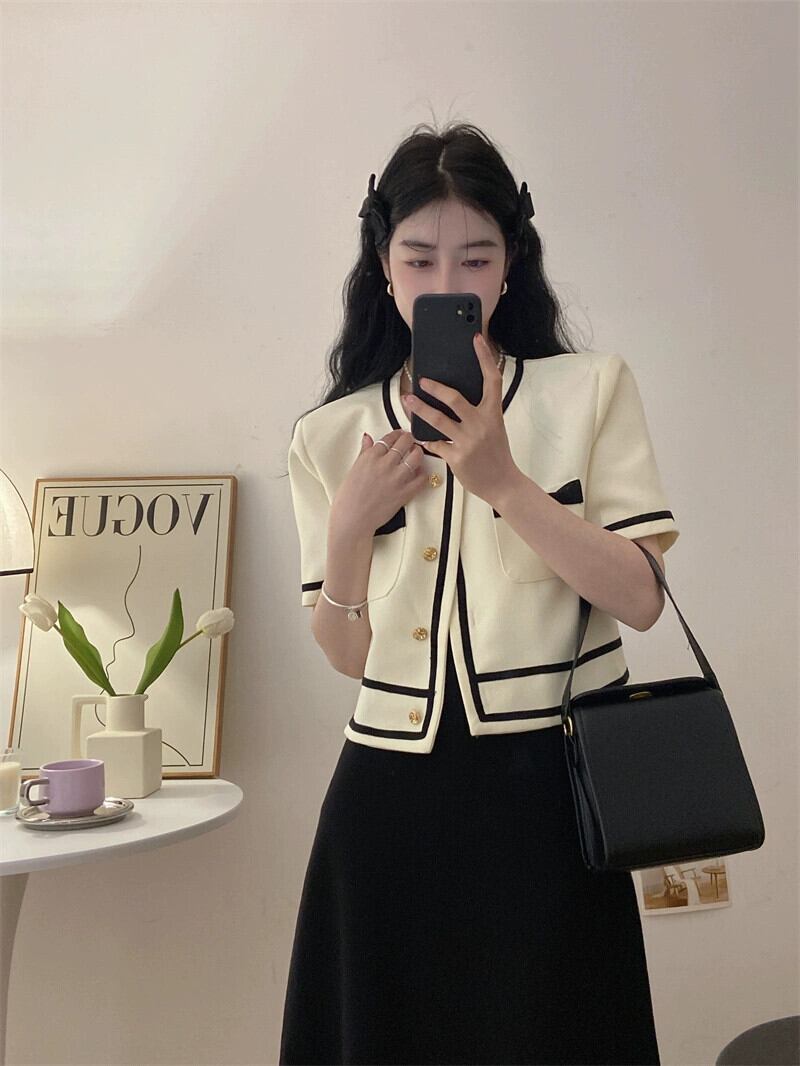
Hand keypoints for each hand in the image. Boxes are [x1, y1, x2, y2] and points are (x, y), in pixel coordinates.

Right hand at [330, 429, 427, 536]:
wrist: (352, 519)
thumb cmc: (349, 498)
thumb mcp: (354, 469)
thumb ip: (364, 452)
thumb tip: (367, 439)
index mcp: (371, 456)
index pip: (389, 437)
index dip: (397, 434)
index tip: (399, 435)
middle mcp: (385, 464)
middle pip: (405, 442)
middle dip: (409, 439)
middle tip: (410, 442)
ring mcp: (397, 478)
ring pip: (416, 456)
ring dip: (418, 453)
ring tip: (416, 455)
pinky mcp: (405, 492)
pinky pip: (421, 479)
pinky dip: (422, 474)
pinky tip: (419, 474)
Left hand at [401, 333, 519, 504]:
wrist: (503, 484)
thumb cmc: (497, 454)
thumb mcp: (494, 428)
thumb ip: (479, 412)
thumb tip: (455, 396)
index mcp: (493, 413)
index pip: (492, 379)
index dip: (484, 357)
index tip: (477, 338)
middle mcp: (481, 424)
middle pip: (455, 398)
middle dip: (435, 387)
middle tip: (422, 379)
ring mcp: (468, 441)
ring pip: (438, 420)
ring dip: (420, 409)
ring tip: (407, 400)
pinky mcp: (456, 458)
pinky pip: (435, 444)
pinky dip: (426, 439)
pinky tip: (418, 436)